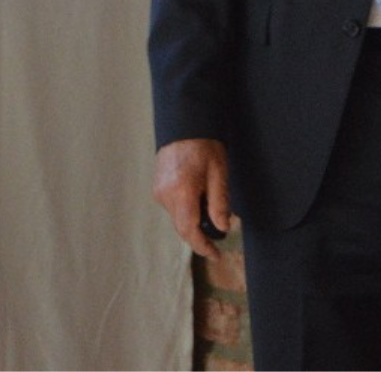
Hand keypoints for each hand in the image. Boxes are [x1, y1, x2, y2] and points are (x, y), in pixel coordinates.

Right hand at [153, 138, 235, 259]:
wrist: (184, 125)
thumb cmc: (205, 146)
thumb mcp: (219, 173)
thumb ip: (220, 202)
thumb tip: (223, 228)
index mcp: (182, 191)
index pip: (189, 230)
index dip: (202, 246)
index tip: (215, 254)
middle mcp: (166, 195)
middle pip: (182, 227)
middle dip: (199, 236)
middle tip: (217, 240)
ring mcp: (159, 192)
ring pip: (177, 218)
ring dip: (193, 221)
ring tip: (210, 208)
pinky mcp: (157, 188)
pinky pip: (173, 208)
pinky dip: (186, 210)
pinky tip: (198, 199)